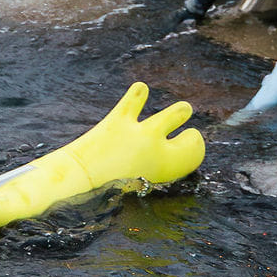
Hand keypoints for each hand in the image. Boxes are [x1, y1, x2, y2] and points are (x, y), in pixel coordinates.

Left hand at [67, 82, 204, 191]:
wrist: (82, 180)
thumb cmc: (109, 187)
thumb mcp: (139, 183)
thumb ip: (153, 167)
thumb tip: (162, 155)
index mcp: (164, 167)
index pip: (193, 153)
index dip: (195, 148)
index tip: (193, 143)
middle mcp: (156, 148)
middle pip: (189, 139)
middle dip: (191, 138)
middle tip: (191, 134)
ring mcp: (139, 131)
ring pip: (172, 115)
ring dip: (179, 113)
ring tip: (184, 109)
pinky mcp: (120, 119)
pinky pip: (134, 100)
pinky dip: (138, 93)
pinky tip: (141, 88)